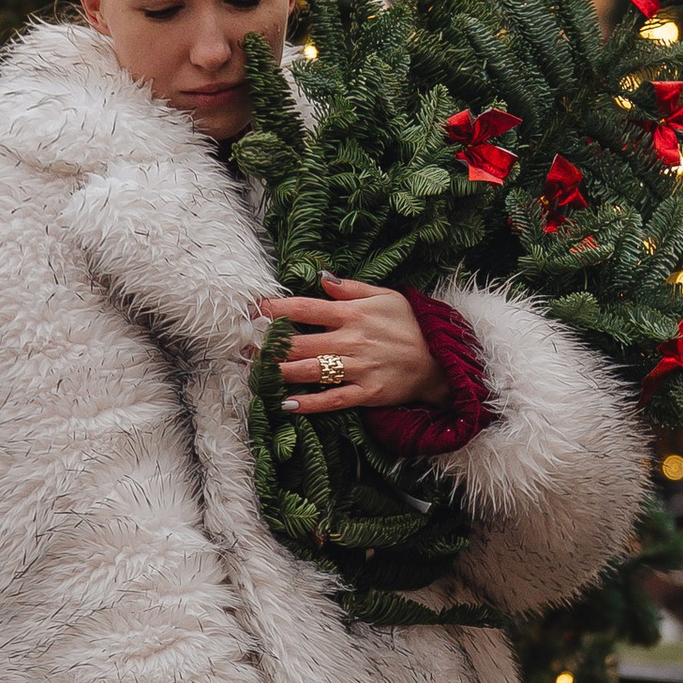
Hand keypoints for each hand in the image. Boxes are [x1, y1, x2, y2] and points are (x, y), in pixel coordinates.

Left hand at [255, 273, 440, 414]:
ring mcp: (358, 369)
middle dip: (268, 346)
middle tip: (242, 347)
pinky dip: (308, 403)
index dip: (277, 310)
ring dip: (279, 373)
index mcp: (354, 314)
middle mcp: (352, 341)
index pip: (306, 309)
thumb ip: (351, 288)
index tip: (254, 310)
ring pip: (310, 372)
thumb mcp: (386, 296)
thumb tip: (320, 278)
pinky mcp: (366, 393)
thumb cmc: (411, 325)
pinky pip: (332, 399)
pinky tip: (285, 403)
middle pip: (300, 344)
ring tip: (254, 372)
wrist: (440, 361)